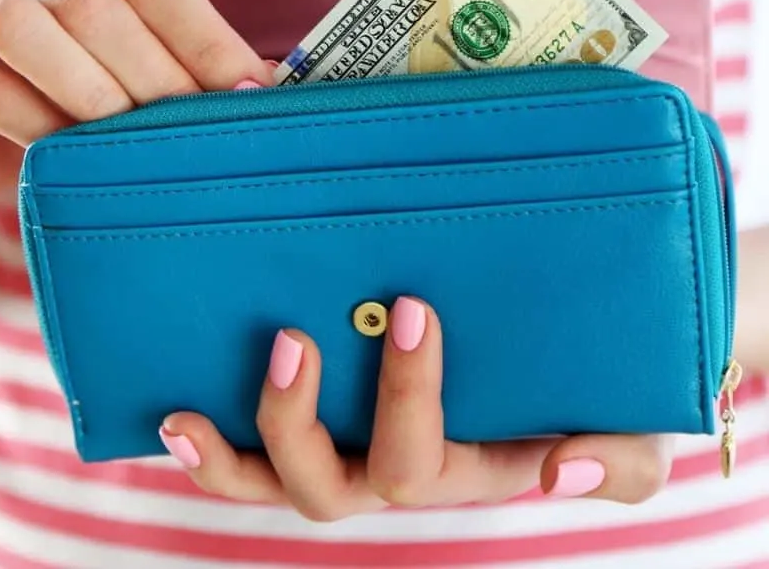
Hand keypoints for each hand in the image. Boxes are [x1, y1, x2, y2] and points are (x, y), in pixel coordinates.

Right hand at [0, 0, 270, 205]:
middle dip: (156, 72)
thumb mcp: (126, 63)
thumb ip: (180, 57)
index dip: (204, 36)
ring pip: (25, 28)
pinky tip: (66, 153)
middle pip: (93, 1)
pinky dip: (35, 123)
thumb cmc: (64, 94)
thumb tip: (264, 84)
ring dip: (91, 91)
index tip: (250, 92)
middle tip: (197, 129)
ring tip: (130, 138)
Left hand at [160, 297, 674, 519]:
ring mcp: (340, 456)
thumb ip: (616, 461)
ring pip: (269, 485)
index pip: (418, 458)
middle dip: (298, 422)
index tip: (412, 309)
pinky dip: (206, 453)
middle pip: (327, 485)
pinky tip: (172, 416)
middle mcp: (386, 473)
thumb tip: (559, 473)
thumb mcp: (623, 432)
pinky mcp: (306, 432)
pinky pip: (244, 465)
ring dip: (227, 456)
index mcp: (454, 471)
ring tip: (185, 415)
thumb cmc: (581, 400)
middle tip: (293, 341)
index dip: (407, 396)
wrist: (547, 378)